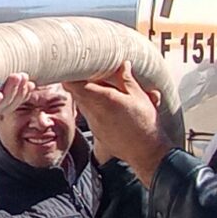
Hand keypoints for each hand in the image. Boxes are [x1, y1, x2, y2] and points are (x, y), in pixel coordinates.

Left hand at [63, 63, 171, 181]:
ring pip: (82, 103)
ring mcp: (93, 123)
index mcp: (103, 99)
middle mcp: (93, 112)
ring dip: (88, 94)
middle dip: (80, 81)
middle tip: (90, 72)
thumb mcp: (139, 96)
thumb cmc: (144, 124)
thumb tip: (122, 65)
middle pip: (76, 92)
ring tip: (102, 88)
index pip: (73, 84)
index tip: (75, 65)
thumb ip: (127, 80)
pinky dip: (94, 107)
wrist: (146, 152)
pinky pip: (89, 115)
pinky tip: (109, 106)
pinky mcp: (96, 131)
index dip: (71, 73)